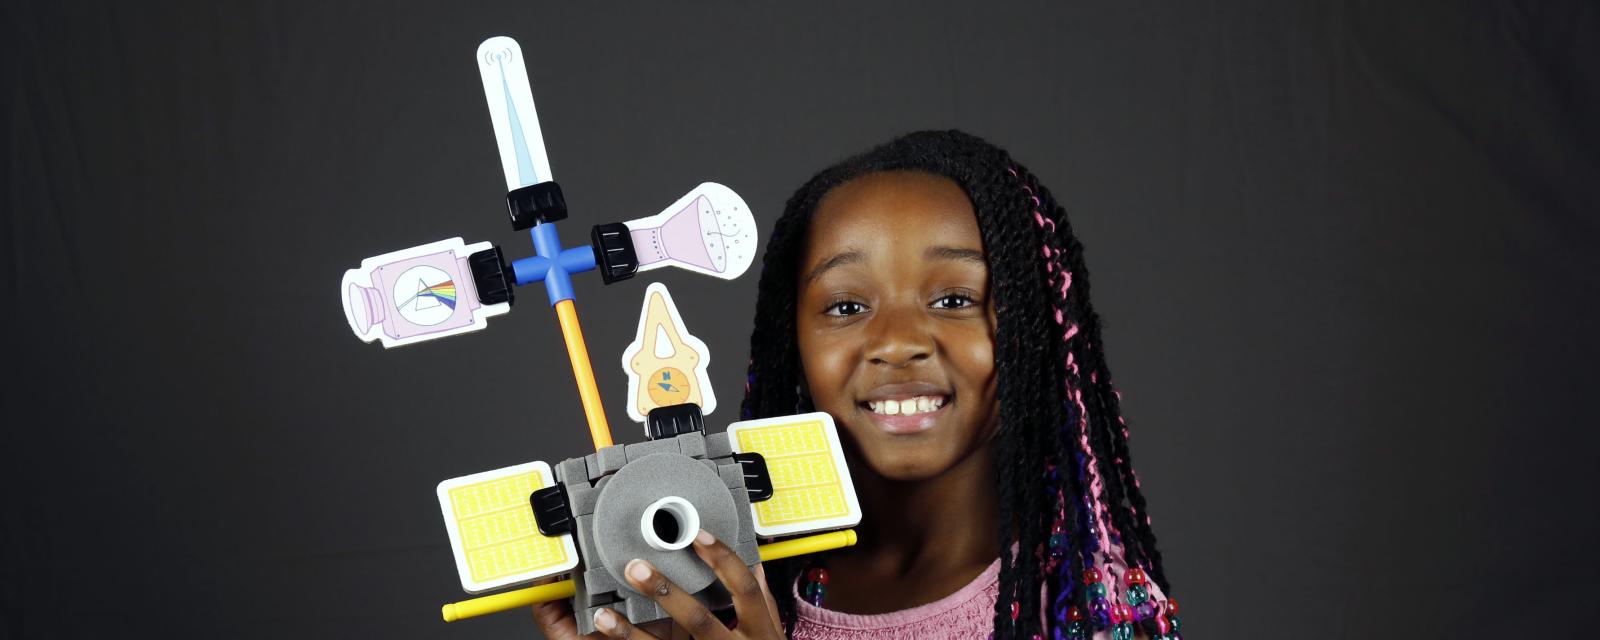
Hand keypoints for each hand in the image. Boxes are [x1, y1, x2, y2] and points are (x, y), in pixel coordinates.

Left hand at [589, 529, 784, 638]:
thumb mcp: (771, 634)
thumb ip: (762, 604)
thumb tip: (755, 566)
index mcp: (760, 632)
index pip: (744, 589)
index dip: (723, 560)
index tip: (698, 536)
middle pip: (699, 620)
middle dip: (666, 593)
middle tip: (637, 568)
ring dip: (631, 633)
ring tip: (604, 616)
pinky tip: (609, 639)